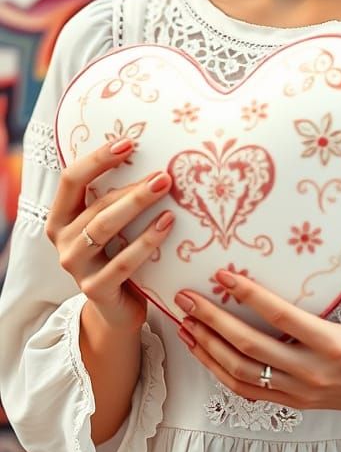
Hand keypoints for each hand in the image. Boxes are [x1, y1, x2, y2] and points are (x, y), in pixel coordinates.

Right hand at [45, 138, 173, 331]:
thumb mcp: (112, 222)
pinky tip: (168, 224)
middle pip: (96, 204)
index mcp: (61, 217)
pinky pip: (123, 262)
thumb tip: (153, 154)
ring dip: (137, 205)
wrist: (118, 308)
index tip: (129, 143)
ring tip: (166, 188)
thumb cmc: (118, 253)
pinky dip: (147, 241)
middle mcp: (62, 240)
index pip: (71, 180)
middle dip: (131, 186)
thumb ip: (117, 195)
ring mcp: (75, 267)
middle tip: (163, 173)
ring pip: (104, 228)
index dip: (98, 159)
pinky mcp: (95, 290)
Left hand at [175, 233, 340, 437]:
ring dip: (209, 348)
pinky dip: (220, 371)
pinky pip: (247, 390)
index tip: (222, 275)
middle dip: (212, 322)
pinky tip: (202, 351)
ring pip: (241, 373)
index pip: (281, 318)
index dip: (249, 296)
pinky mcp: (293, 401)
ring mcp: (298, 390)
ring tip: (184, 323)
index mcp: (332, 345)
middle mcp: (310, 372)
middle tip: (185, 298)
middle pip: (249, 348)